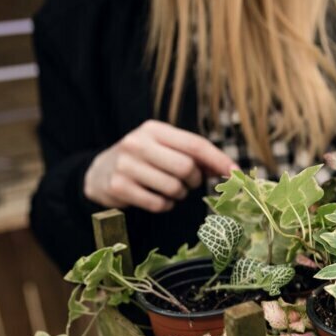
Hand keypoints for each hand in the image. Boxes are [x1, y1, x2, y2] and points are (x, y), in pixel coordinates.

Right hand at [84, 120, 236, 212]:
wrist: (99, 173)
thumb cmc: (144, 160)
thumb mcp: (165, 149)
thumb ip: (195, 156)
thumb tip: (231, 171)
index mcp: (154, 129)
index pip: (195, 145)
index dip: (219, 160)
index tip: (236, 173)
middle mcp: (137, 143)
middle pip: (187, 168)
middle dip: (194, 180)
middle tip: (187, 182)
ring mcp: (126, 165)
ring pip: (174, 188)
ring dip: (179, 194)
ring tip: (168, 189)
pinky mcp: (118, 187)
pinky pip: (158, 204)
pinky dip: (164, 205)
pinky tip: (155, 198)